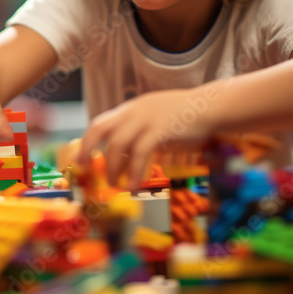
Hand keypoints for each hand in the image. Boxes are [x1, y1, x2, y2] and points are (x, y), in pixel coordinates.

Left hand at [77, 88, 215, 188]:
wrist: (211, 107)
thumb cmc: (185, 117)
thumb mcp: (155, 121)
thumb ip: (138, 135)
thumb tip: (123, 158)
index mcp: (131, 109)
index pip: (100, 122)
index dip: (87, 141)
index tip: (81, 158)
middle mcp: (134, 111)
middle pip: (100, 127)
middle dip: (88, 149)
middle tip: (85, 169)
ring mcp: (146, 119)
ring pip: (118, 144)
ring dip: (113, 167)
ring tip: (115, 185)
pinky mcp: (160, 129)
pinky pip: (140, 153)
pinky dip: (135, 172)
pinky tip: (135, 186)